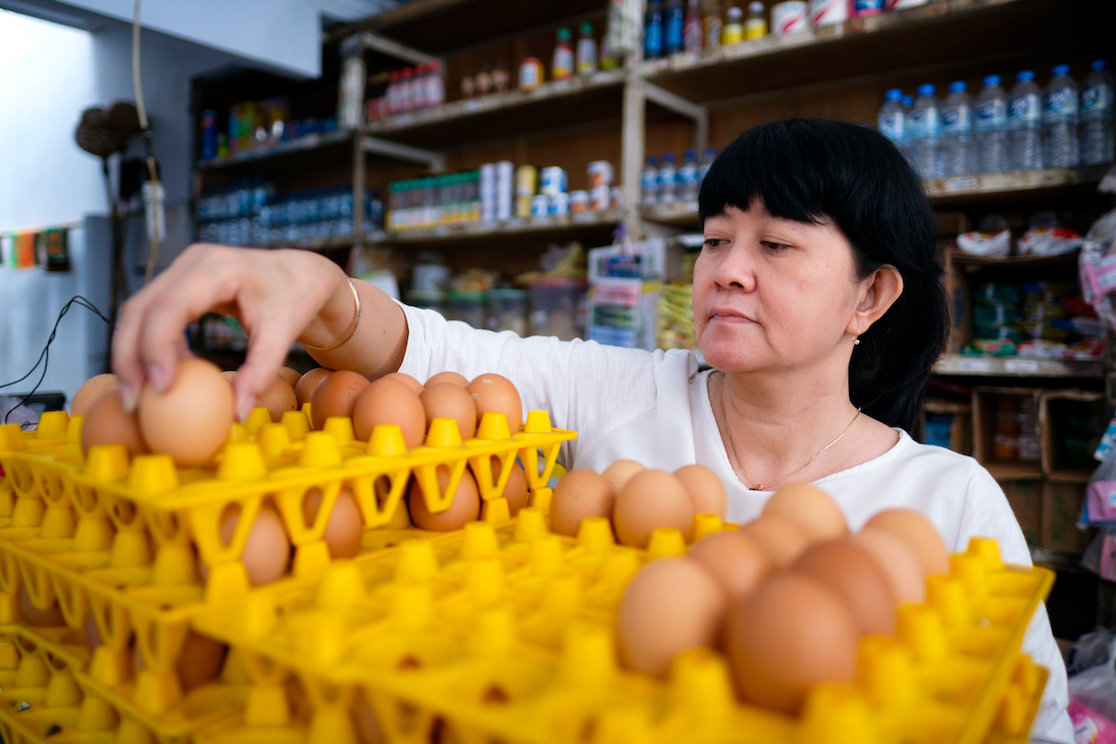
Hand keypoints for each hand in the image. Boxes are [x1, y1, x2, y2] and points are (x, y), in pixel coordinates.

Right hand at [112, 243, 347, 419]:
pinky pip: (152, 317)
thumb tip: (236, 413)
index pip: (171, 305)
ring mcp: (181, 271)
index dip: (156, 346)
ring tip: (141, 397)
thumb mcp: (284, 334)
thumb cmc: (295, 298)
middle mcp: (192, 263)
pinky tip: (166, 378)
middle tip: (133, 401)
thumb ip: (261, 372)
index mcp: (218, 267)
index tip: (160, 388)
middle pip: (139, 309)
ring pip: (138, 313)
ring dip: (134, 355)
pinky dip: (152, 348)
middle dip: (129, 357)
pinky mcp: (179, 285)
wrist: (300, 274)